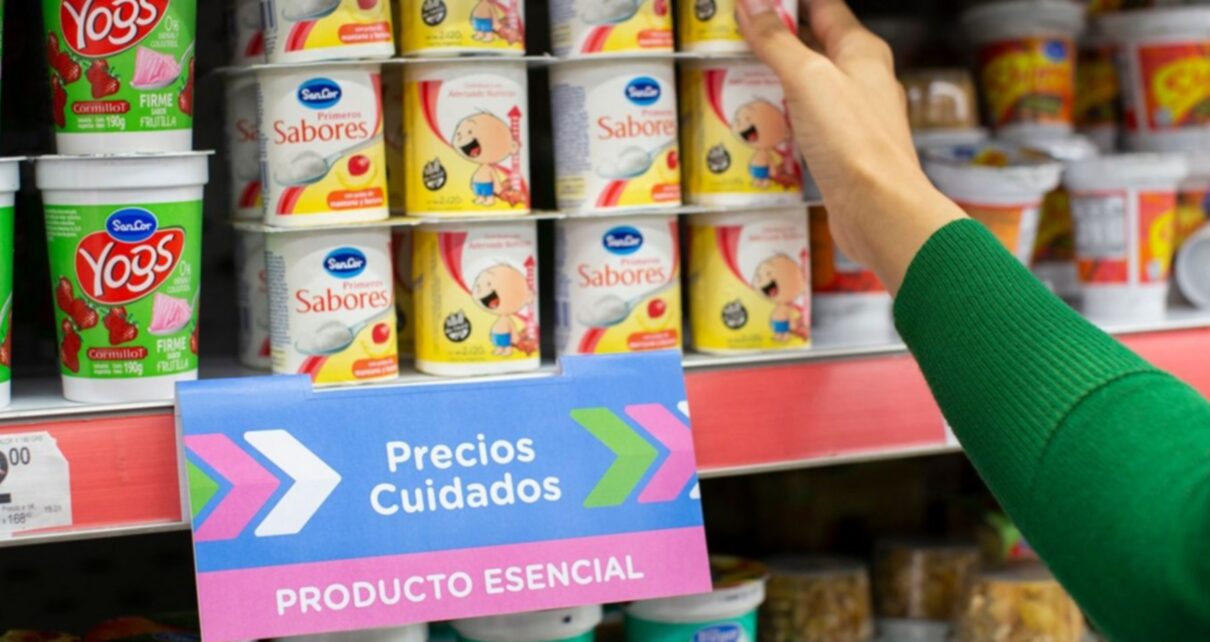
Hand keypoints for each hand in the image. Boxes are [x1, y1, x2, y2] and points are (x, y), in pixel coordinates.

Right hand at [737, 0, 966, 292]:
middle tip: (739, 39)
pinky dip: (783, 118)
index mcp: (862, 51)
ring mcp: (853, 116)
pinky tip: (763, 126)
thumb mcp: (807, 79)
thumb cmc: (857, 144)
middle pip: (815, 45)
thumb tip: (753, 6)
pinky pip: (808, 122)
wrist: (878, 209)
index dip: (789, 3)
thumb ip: (777, 41)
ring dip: (777, 81)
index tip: (759, 6)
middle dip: (777, 40)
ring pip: (810, 86)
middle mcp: (863, 80)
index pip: (824, 7)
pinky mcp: (842, 149)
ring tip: (740, 79)